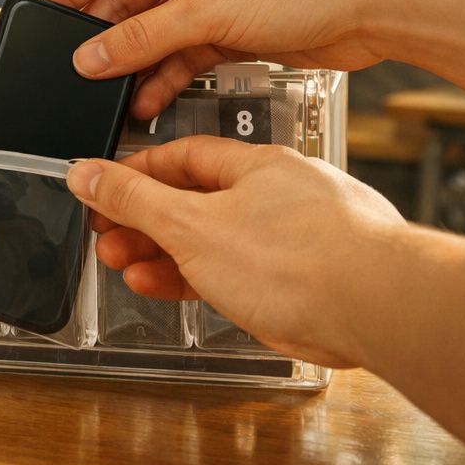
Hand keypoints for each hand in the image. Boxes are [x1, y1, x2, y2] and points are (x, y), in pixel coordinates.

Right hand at [40, 0, 389, 118]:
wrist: (373, 7)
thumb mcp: (205, 13)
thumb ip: (140, 39)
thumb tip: (87, 59)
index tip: (39, 22)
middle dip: (101, 39)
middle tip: (75, 73)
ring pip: (149, 31)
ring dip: (133, 65)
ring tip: (110, 98)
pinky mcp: (225, 25)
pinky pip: (177, 52)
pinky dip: (163, 76)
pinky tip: (147, 103)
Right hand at [66, 136, 405, 367]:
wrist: (378, 308)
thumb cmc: (302, 258)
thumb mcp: (191, 225)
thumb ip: (133, 200)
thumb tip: (86, 173)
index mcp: (255, 165)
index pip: (180, 156)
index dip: (134, 174)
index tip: (102, 191)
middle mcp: (278, 194)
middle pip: (194, 200)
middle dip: (144, 222)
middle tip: (107, 237)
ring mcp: (295, 237)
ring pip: (216, 239)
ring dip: (166, 254)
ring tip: (127, 267)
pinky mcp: (306, 278)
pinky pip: (239, 270)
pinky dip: (201, 278)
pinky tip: (171, 287)